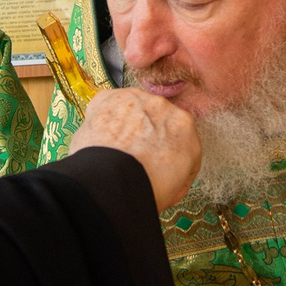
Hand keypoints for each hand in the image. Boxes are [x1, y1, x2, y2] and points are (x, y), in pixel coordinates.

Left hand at [70, 88, 201, 211]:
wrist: (115, 181)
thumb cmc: (147, 187)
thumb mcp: (178, 186)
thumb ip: (180, 166)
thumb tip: (173, 168)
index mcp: (184, 126)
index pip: (176, 132)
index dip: (164, 146)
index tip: (156, 157)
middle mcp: (163, 106)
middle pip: (154, 117)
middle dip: (145, 133)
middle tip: (133, 154)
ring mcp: (136, 99)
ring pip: (132, 109)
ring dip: (125, 123)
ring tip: (115, 148)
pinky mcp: (109, 98)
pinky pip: (107, 106)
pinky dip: (103, 119)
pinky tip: (101, 138)